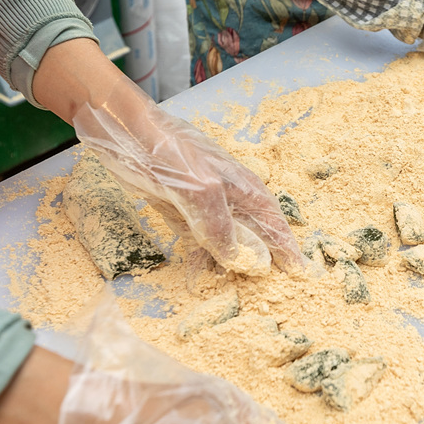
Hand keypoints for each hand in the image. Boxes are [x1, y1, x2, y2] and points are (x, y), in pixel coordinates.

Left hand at [71, 78, 300, 274]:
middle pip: (253, 235)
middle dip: (260, 261)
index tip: (297, 274)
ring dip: (226, 264)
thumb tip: (236, 258)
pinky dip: (199, 258)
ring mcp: (205, 204)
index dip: (286, 249)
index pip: (274, 224)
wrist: (126, 131)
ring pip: (225, 241)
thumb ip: (219, 226)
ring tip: (227, 289)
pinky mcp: (182, 209)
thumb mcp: (200, 191)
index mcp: (244, 189)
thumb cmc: (170, 153)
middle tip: (264, 292)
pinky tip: (196, 277)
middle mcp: (230, 198)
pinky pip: (198, 239)